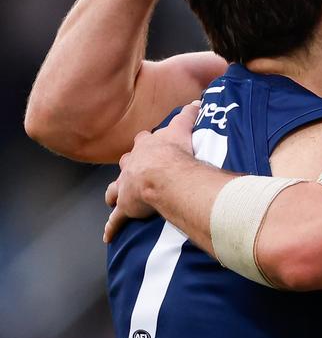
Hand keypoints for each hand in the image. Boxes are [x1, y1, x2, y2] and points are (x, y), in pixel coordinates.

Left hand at [103, 101, 199, 241]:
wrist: (164, 174)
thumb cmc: (174, 153)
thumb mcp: (181, 129)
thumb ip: (188, 115)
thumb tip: (197, 101)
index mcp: (144, 148)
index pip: (142, 142)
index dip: (146, 145)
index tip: (149, 145)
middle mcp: (131, 165)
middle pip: (125, 164)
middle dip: (128, 168)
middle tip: (133, 174)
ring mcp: (125, 186)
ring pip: (114, 190)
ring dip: (114, 194)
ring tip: (114, 199)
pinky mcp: (125, 206)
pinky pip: (116, 219)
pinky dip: (112, 227)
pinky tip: (108, 236)